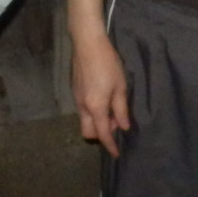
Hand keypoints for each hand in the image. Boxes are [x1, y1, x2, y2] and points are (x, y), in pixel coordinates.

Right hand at [70, 30, 130, 156]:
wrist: (87, 43)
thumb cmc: (108, 63)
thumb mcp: (120, 86)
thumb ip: (121, 109)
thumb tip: (123, 126)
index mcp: (96, 108)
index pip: (103, 134)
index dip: (110, 145)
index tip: (116, 153)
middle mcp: (83, 107)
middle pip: (88, 132)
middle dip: (100, 134)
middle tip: (115, 122)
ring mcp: (76, 98)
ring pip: (85, 120)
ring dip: (97, 121)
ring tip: (111, 107)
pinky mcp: (74, 90)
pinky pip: (82, 109)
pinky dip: (92, 111)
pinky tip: (102, 97)